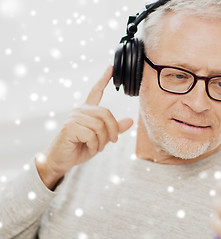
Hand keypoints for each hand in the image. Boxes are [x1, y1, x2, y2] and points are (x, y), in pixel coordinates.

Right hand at [36, 66, 132, 188]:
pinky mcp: (70, 127)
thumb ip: (114, 129)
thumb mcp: (101, 139)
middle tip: (113, 142)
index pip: (96, 91)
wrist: (61, 161)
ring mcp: (74, 117)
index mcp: (87, 111)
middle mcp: (80, 110)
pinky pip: (92, 135)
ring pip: (100, 126)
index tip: (111, 67)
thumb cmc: (80, 148)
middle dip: (113, 130)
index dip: (104, 79)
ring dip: (102, 142)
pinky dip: (94, 145)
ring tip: (96, 147)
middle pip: (106, 113)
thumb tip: (131, 120)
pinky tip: (89, 148)